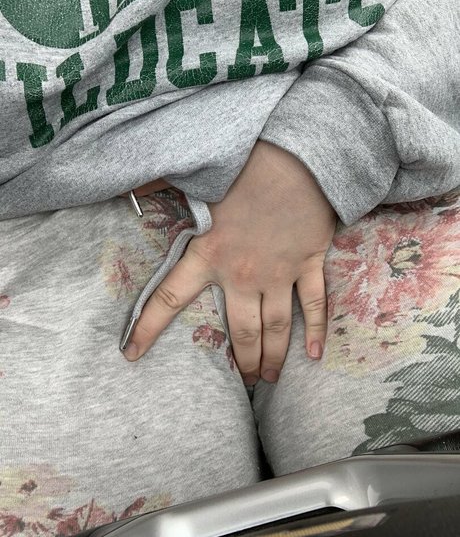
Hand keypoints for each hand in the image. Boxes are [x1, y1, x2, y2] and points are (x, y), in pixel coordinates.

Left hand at [123, 140, 336, 384]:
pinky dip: (315, 330)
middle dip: (242, 360)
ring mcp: (279, 273)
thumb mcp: (196, 178)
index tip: (130, 354)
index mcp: (209, 254)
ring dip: (273, 356)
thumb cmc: (245, 167)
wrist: (297, 159)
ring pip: (275, 327)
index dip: (147, 328)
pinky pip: (313, 304)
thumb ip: (158, 184)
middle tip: (245, 381)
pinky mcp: (308, 263)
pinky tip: (314, 355)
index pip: (170, 299)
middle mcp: (243, 274)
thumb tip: (120, 186)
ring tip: (269, 379)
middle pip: (240, 331)